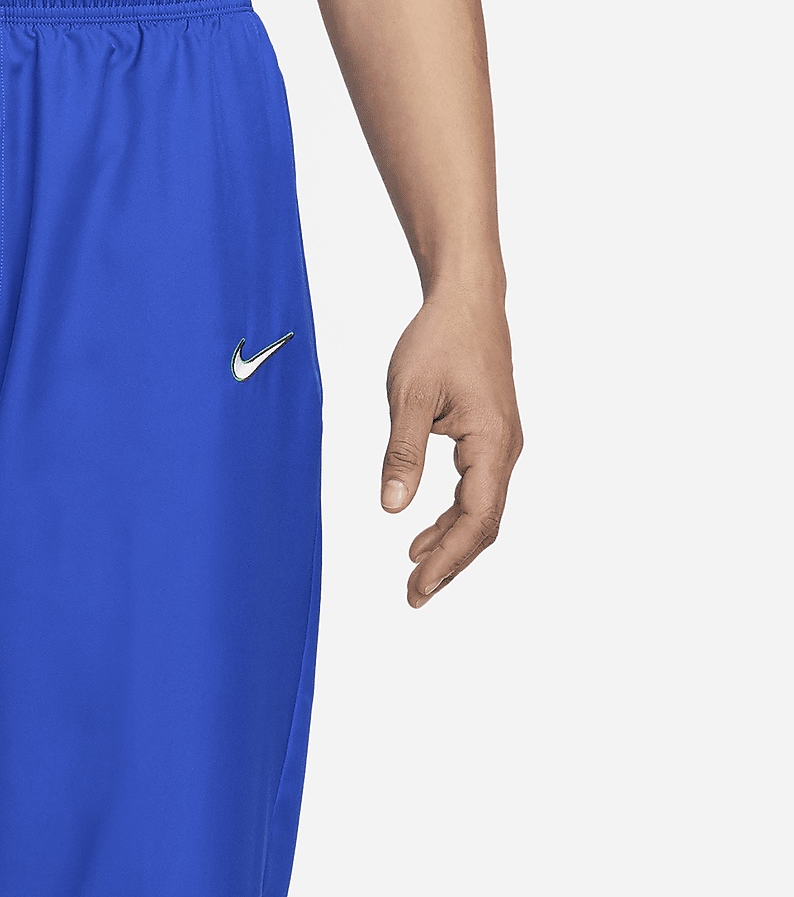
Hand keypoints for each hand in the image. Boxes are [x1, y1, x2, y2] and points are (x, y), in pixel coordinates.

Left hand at [381, 287, 522, 606]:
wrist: (466, 300)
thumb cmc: (438, 340)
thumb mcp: (408, 396)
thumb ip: (401, 453)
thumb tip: (392, 508)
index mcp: (491, 442)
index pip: (477, 518)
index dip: (448, 559)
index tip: (418, 586)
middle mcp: (504, 449)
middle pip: (483, 525)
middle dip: (449, 564)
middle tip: (413, 596)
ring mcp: (499, 446)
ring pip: (479, 512)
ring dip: (448, 546)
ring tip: (415, 574)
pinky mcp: (487, 440)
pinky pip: (474, 493)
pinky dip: (450, 520)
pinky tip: (422, 537)